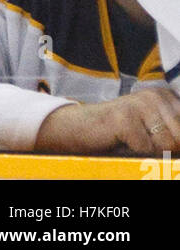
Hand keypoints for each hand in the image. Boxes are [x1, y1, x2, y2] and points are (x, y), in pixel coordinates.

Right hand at [35, 89, 179, 153]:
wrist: (80, 128)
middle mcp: (155, 95)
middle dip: (166, 149)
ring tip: (133, 144)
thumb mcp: (152, 131)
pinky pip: (146, 150)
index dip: (176, 141)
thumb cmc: (119, 134)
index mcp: (165, 96)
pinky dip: (135, 154)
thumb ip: (172, 134)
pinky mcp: (125, 118)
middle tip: (143, 145)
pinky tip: (122, 143)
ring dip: (150, 153)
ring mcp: (140, 104)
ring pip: (166, 144)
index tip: (163, 142)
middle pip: (179, 137)